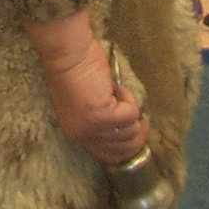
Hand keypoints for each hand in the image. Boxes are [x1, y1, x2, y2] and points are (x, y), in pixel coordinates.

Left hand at [38, 37, 149, 165]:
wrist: (67, 53)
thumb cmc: (76, 69)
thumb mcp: (85, 103)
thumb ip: (100, 120)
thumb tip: (127, 128)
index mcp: (76, 133)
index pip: (107, 155)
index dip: (127, 147)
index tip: (137, 131)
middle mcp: (83, 136)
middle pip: (122, 151)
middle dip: (137, 134)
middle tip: (141, 118)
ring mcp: (93, 128)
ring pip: (130, 132)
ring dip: (131, 111)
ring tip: (119, 94)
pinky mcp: (104, 116)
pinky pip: (131, 114)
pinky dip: (129, 99)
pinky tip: (117, 87)